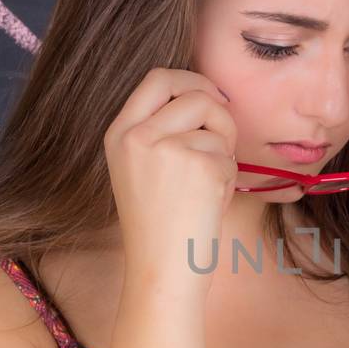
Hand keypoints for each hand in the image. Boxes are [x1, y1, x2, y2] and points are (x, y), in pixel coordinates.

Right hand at [103, 66, 237, 295]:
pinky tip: (209, 201)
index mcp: (119, 133)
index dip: (191, 81)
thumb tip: (209, 96)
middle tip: (224, 137)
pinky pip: (229, 156)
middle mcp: (138, 136)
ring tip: (208, 183)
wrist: (161, 268)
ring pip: (217, 125)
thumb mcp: (141, 167)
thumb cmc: (160, 223)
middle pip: (194, 94)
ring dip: (225, 151)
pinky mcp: (198, 165)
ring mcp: (167, 148)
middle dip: (219, 112)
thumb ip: (162, 129)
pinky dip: (228, 178)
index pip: (157, 79)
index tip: (210, 96)